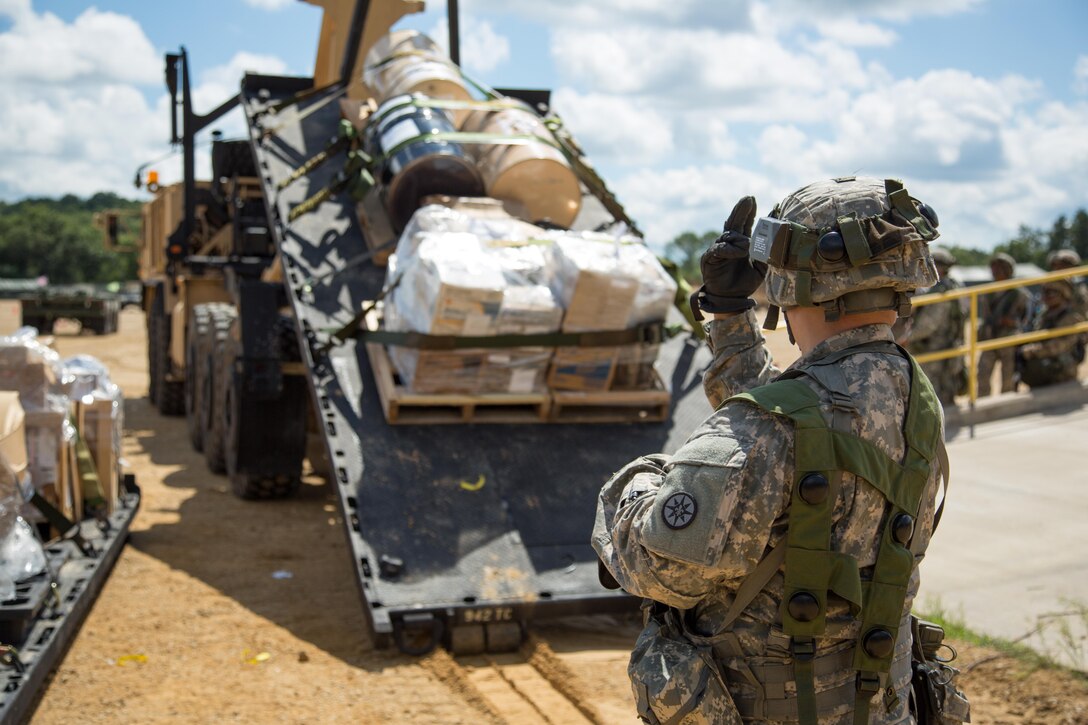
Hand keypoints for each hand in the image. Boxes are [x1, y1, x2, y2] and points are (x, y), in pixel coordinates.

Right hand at [693, 196, 766, 316]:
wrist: (733, 298)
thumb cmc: (746, 282)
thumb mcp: (762, 267)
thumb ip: (767, 253)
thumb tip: (777, 237)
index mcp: (741, 244)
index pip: (744, 223)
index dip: (748, 212)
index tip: (752, 200)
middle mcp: (729, 244)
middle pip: (734, 223)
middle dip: (741, 210)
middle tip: (748, 199)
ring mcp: (718, 250)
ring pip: (729, 236)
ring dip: (740, 239)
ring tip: (747, 247)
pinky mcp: (709, 259)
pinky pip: (719, 249)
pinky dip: (729, 249)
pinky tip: (738, 252)